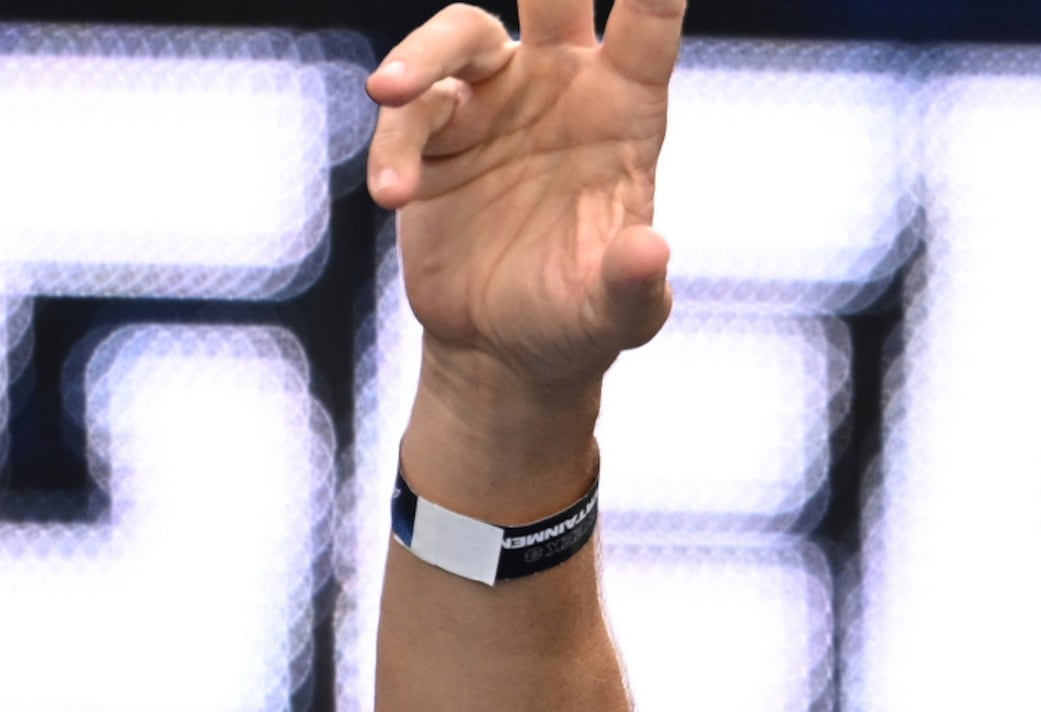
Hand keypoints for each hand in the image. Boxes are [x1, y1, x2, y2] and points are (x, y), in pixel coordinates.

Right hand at [366, 0, 682, 490]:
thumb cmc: (582, 318)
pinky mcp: (436, 135)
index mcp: (625, 110)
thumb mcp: (618, 313)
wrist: (506, 350)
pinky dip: (393, 147)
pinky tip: (392, 194)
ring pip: (459, 36)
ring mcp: (495, 102)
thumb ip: (634, 281)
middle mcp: (561, 87)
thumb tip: (652, 252)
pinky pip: (409, 117)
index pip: (646, 30)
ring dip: (420, 54)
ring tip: (388, 92)